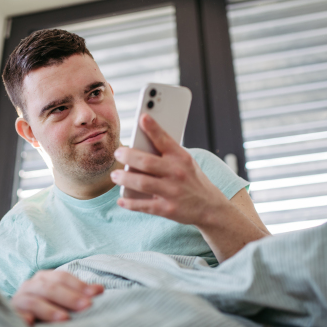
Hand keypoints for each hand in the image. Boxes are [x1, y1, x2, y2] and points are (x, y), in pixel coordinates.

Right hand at [11, 270, 103, 325]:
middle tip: (86, 306)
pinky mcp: (10, 316)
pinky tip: (30, 323)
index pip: (62, 278)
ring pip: (33, 302)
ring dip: (49, 310)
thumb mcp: (61, 300)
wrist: (19, 319)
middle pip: (50, 288)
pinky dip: (22, 318)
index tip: (97, 294)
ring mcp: (18, 301)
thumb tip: (100, 290)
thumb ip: (78, 294)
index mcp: (43, 279)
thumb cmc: (45, 308)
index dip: (79, 285)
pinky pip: (15, 317)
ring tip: (65, 319)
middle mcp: (30, 286)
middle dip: (70, 297)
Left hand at [110, 113, 226, 227]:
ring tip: (115, 175)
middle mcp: (177, 173)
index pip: (165, 140)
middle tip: (118, 153)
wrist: (210, 207)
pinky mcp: (167, 209)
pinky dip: (130, 203)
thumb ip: (167, 154)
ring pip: (142, 183)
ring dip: (124, 178)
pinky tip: (121, 200)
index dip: (153, 128)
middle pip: (146, 161)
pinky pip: (143, 205)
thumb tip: (140, 146)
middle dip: (128, 156)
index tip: (142, 117)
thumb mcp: (186, 162)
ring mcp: (172, 192)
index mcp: (181, 158)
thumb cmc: (192, 180)